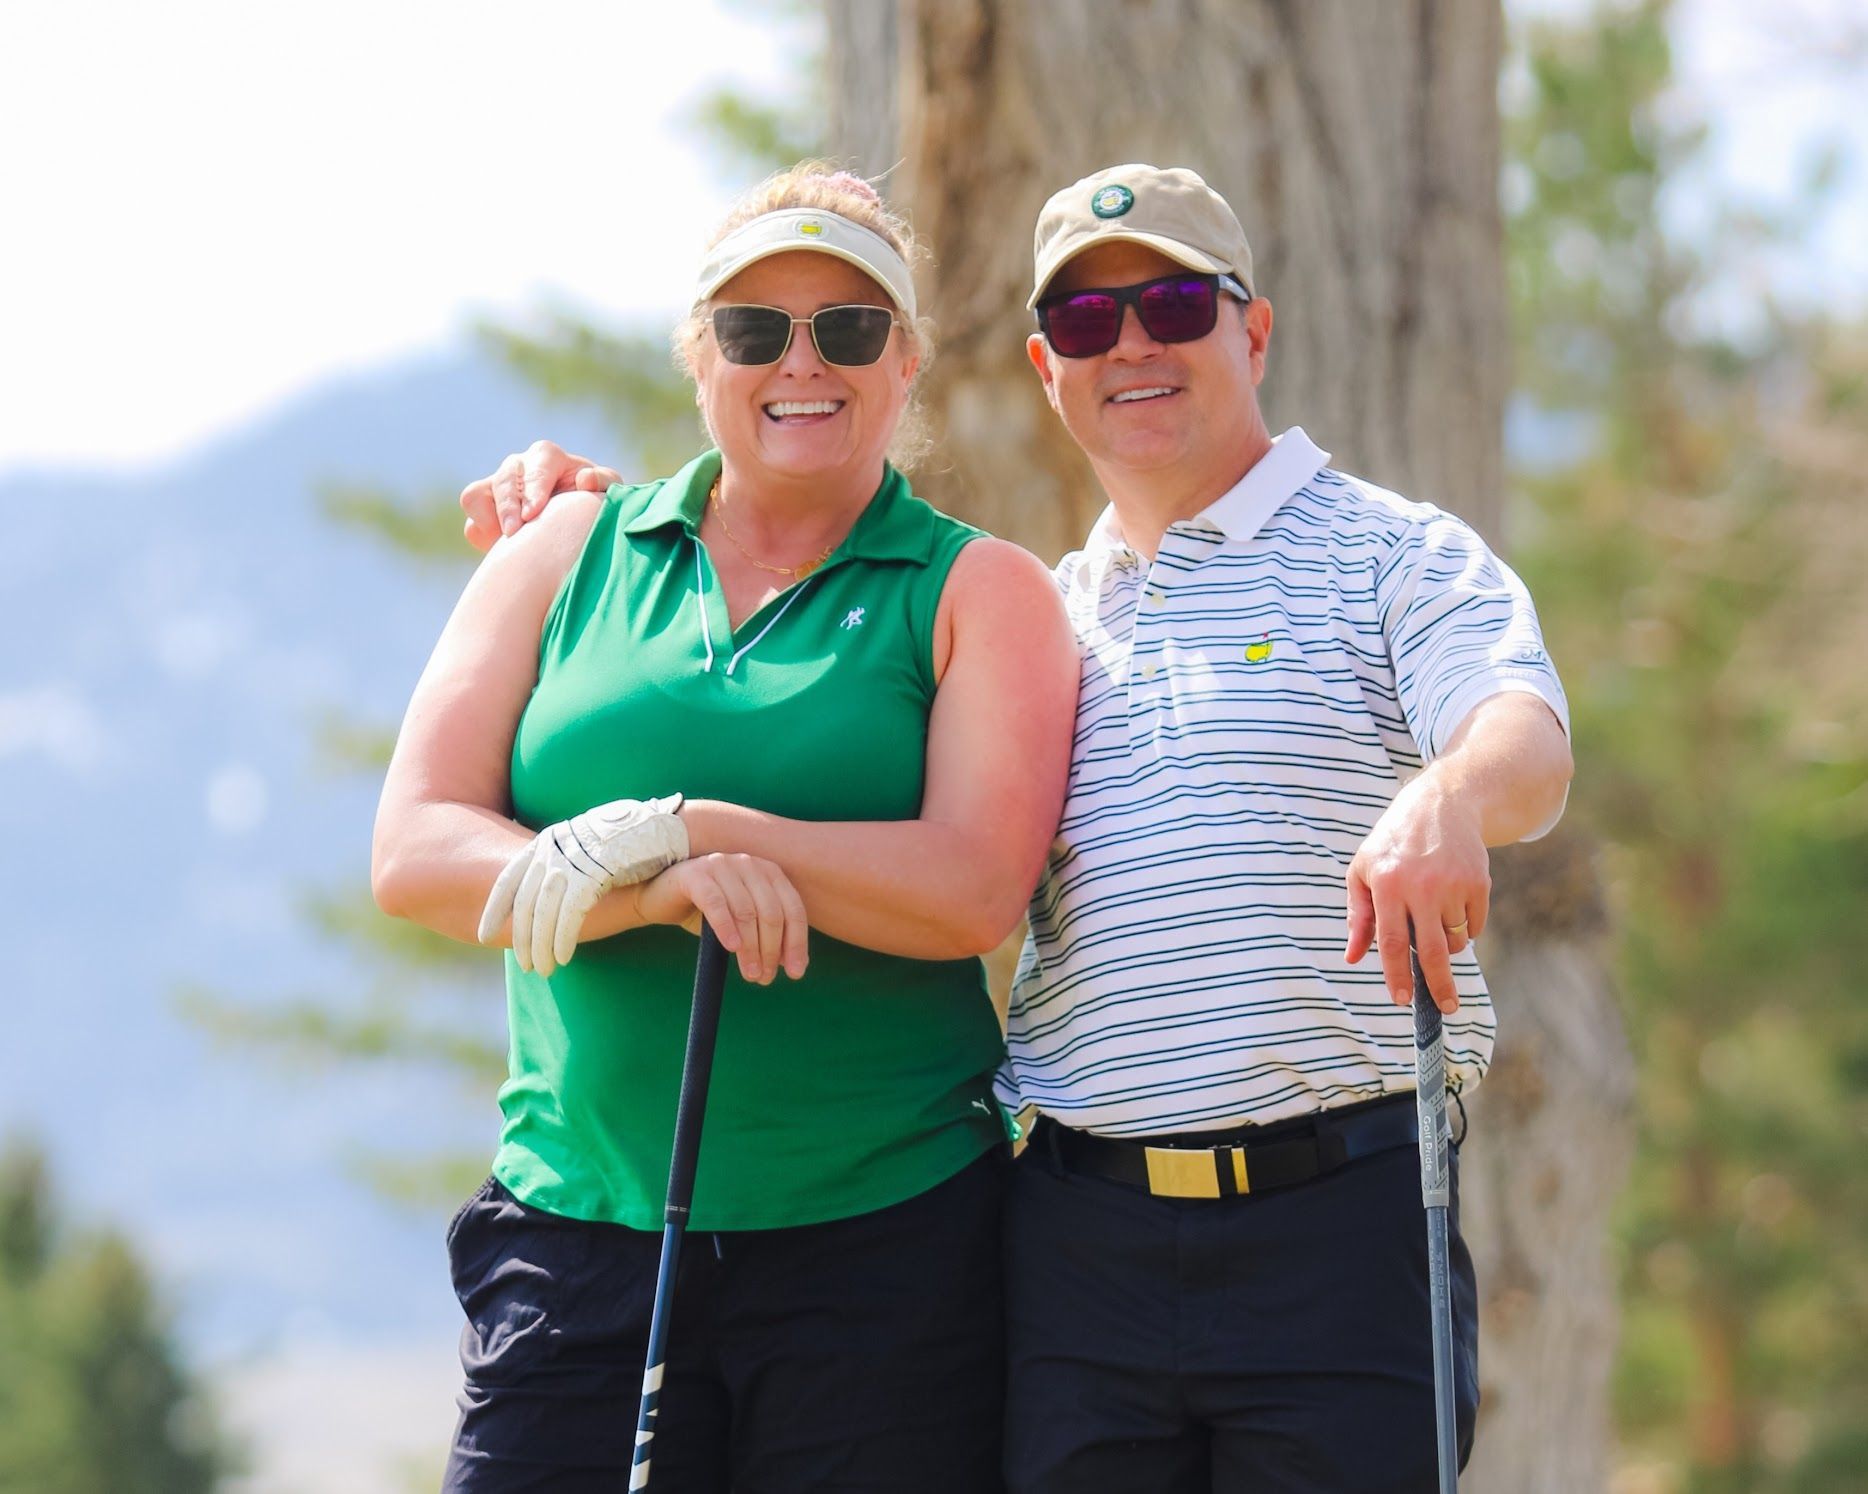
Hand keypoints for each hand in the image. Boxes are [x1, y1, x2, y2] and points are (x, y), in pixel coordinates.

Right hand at [459, 439, 623, 551]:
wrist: (572, 522)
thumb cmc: (591, 501)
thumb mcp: (607, 491)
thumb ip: (604, 482)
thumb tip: (585, 480)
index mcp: (547, 457)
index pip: (537, 465)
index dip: (533, 487)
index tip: (533, 512)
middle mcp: (518, 467)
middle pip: (503, 478)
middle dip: (508, 506)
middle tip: (514, 532)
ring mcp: (495, 487)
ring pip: (476, 495)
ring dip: (489, 520)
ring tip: (507, 542)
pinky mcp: (482, 512)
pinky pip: (471, 522)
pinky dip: (482, 535)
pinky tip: (501, 548)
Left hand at [477, 796, 688, 975]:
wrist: (668, 828)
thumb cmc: (634, 839)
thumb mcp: (588, 845)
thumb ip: (567, 862)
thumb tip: (553, 890)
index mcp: (547, 841)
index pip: (508, 880)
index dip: (495, 910)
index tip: (484, 934)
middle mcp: (553, 849)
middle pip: (524, 904)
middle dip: (522, 939)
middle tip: (526, 965)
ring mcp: (572, 861)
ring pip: (543, 914)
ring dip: (541, 947)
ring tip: (544, 970)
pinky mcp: (592, 874)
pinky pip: (569, 916)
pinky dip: (562, 940)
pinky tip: (563, 958)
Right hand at [634, 854, 810, 985]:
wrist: (661, 898)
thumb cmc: (706, 911)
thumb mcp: (742, 922)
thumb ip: (766, 935)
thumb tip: (793, 965)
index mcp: (768, 872)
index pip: (793, 909)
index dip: (797, 943)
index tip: (795, 973)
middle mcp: (749, 863)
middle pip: (771, 912)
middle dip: (771, 950)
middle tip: (764, 978)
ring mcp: (722, 865)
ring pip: (746, 911)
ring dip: (751, 948)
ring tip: (750, 974)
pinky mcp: (696, 874)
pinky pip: (716, 904)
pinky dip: (726, 927)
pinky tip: (731, 948)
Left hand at [1343, 777, 1490, 1013]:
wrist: (1441, 805)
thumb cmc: (1393, 843)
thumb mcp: (1363, 870)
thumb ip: (1358, 916)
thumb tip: (1353, 957)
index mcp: (1387, 884)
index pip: (1389, 941)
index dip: (1396, 974)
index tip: (1400, 999)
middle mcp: (1421, 886)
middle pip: (1430, 950)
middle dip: (1439, 986)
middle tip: (1445, 1008)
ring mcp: (1453, 884)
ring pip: (1455, 940)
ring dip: (1446, 944)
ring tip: (1433, 918)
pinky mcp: (1479, 881)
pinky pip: (1474, 925)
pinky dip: (1465, 927)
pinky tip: (1452, 903)